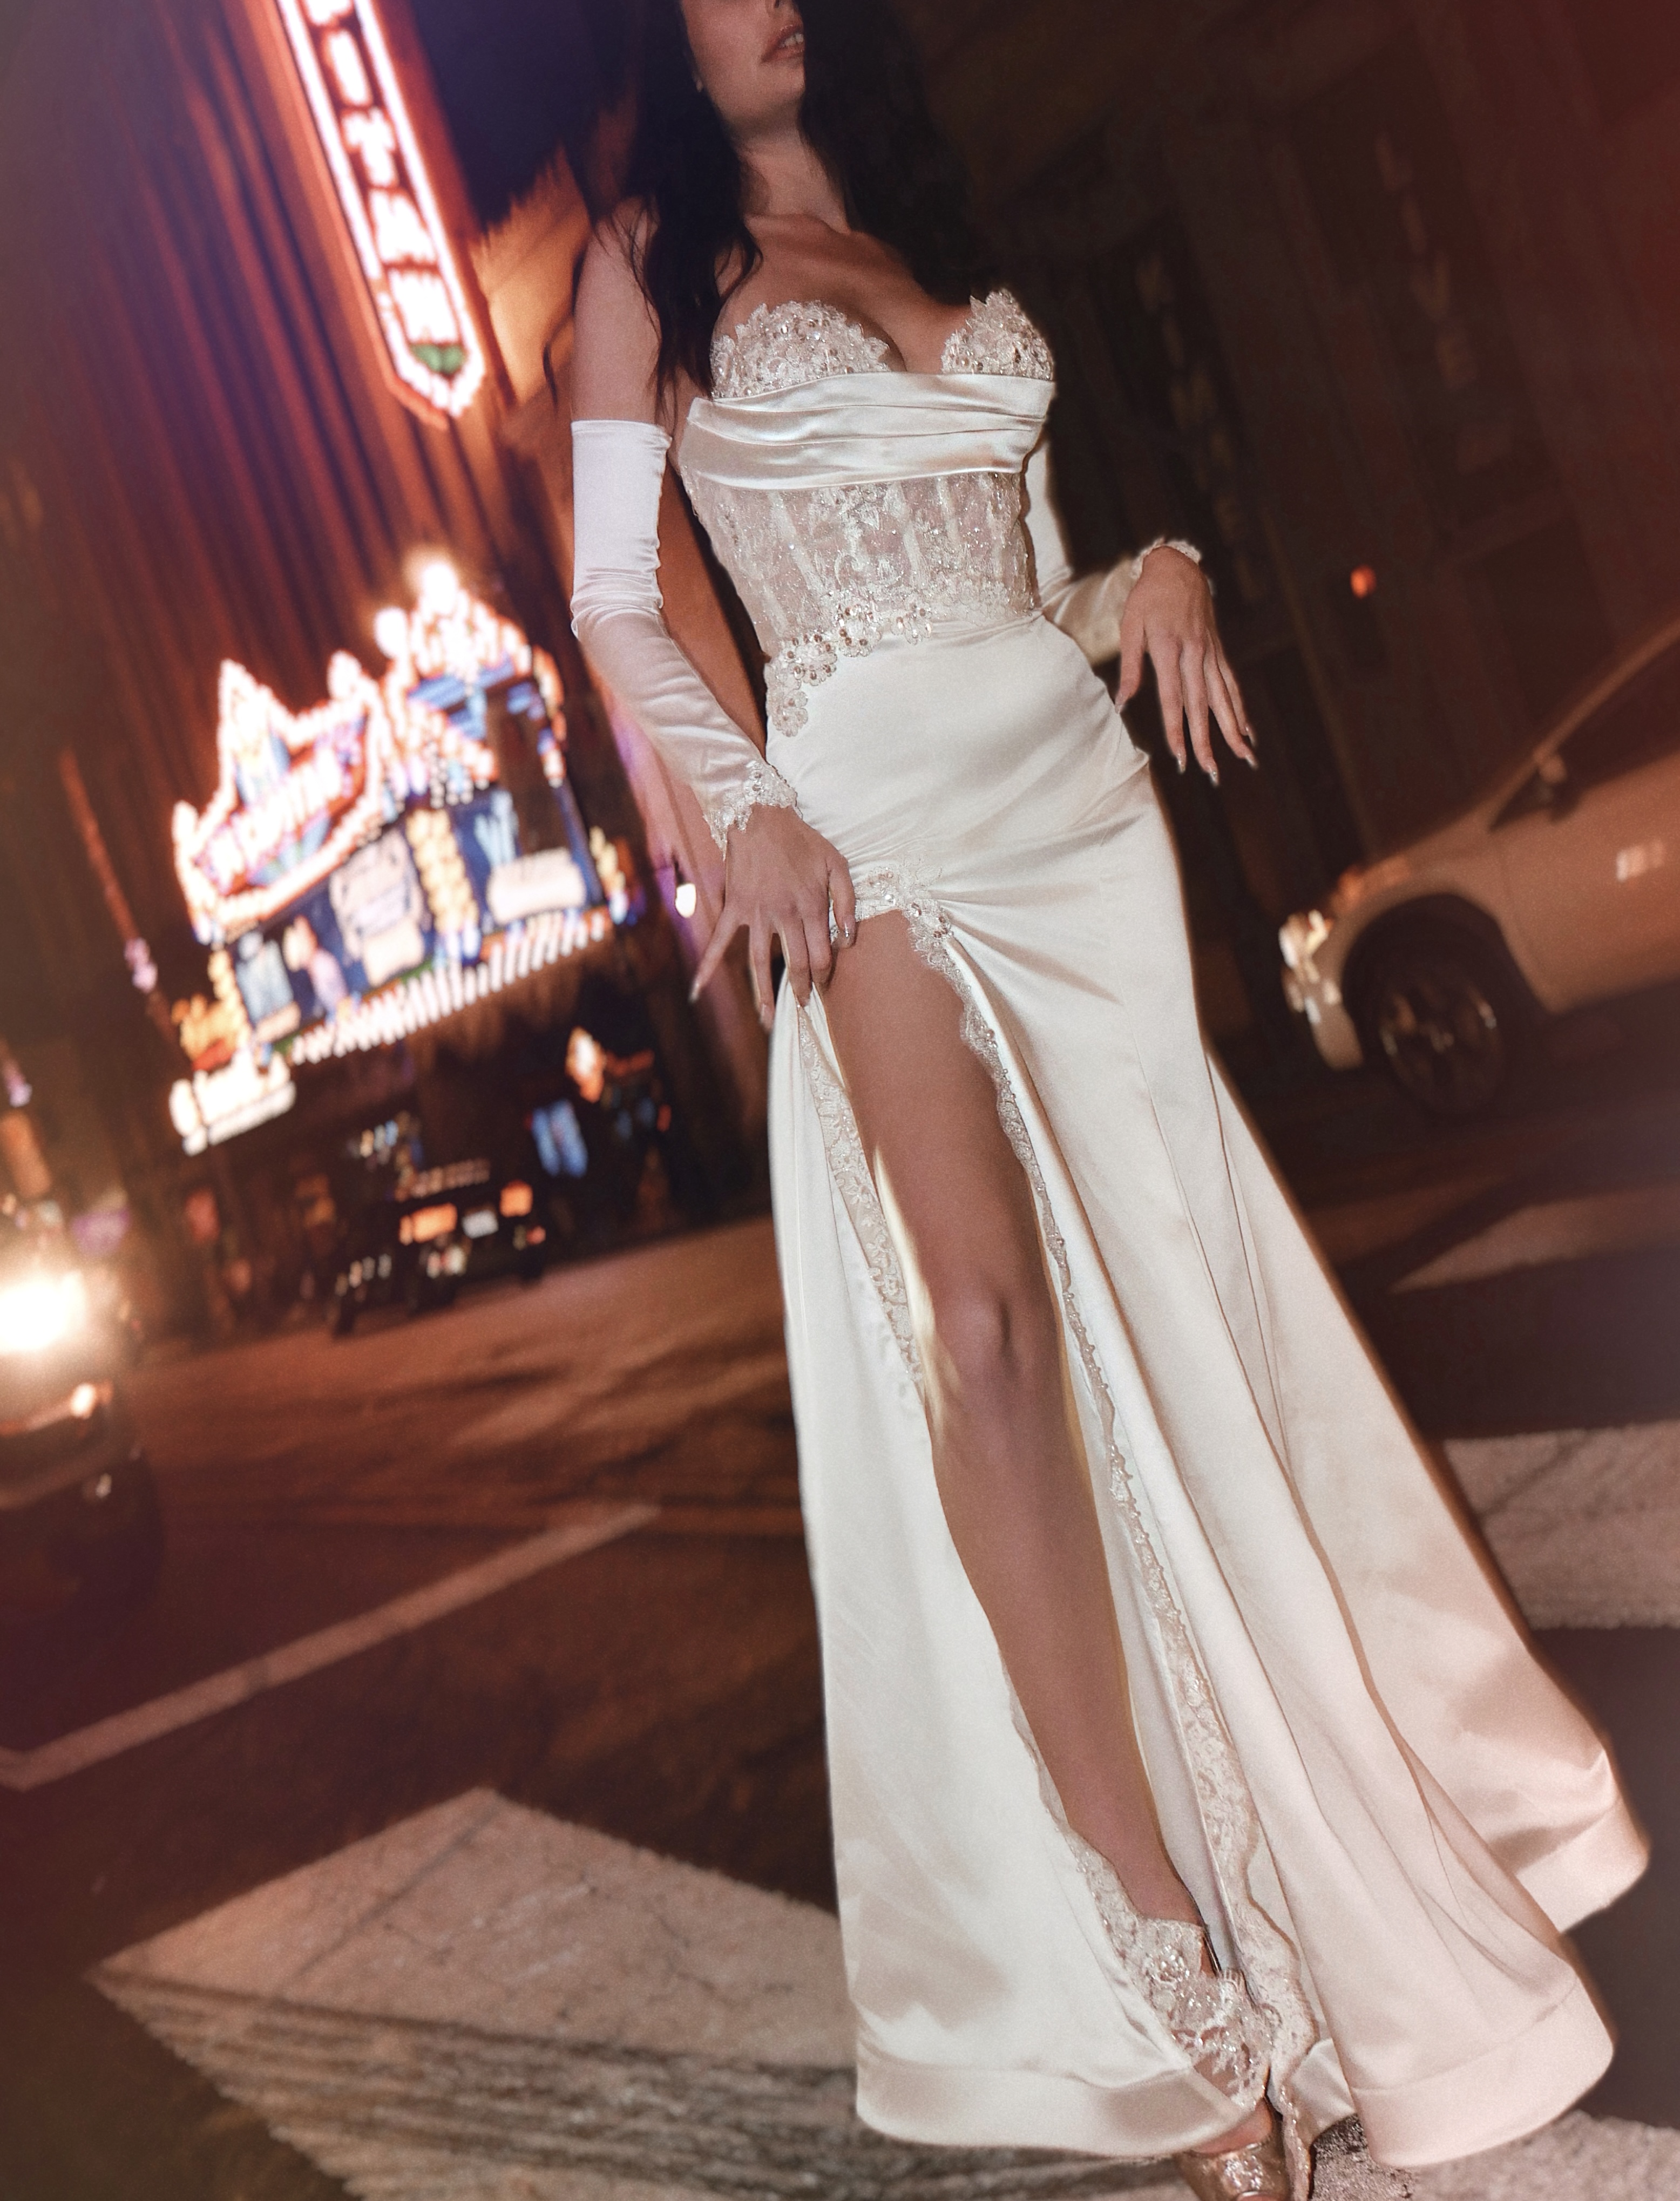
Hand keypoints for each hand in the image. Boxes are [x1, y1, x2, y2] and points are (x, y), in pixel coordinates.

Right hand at [689, 804, 856, 1030]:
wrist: (761, 815)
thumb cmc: (802, 840)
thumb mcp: (836, 864)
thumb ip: (846, 902)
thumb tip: (848, 938)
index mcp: (810, 907)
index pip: (821, 954)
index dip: (826, 973)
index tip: (826, 982)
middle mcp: (784, 915)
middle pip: (796, 964)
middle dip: (803, 989)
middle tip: (805, 1005)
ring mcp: (756, 914)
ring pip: (760, 962)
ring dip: (764, 994)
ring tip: (767, 1021)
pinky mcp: (734, 908)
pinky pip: (719, 941)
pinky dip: (706, 965)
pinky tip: (697, 991)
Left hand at [1117, 548, 1256, 783]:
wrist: (1178, 567)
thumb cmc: (1147, 598)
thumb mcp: (1129, 626)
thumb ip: (1129, 666)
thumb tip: (1122, 703)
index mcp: (1168, 648)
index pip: (1173, 699)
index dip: (1176, 730)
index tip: (1179, 757)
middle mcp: (1194, 653)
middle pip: (1201, 705)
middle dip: (1207, 740)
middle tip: (1211, 772)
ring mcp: (1210, 652)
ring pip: (1223, 697)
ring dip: (1233, 730)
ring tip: (1244, 758)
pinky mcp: (1217, 650)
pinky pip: (1231, 683)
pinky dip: (1240, 707)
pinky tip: (1247, 730)